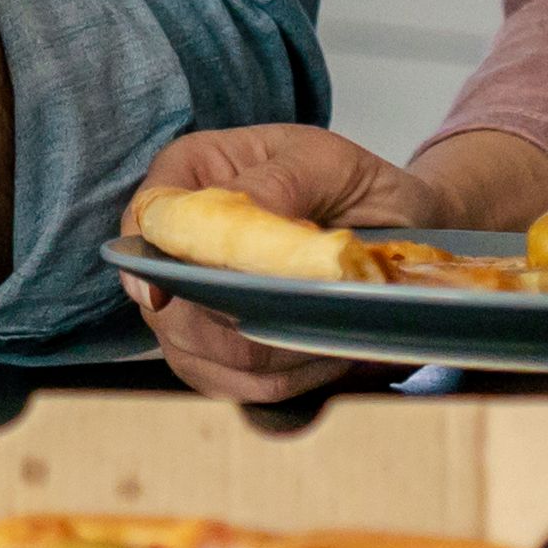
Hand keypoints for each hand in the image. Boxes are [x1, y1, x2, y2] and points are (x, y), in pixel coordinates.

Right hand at [114, 124, 450, 402]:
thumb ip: (278, 184)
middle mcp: (182, 239)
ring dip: (263, 359)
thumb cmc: (355, 183)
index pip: (149, 217)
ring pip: (196, 352)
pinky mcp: (221, 348)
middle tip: (297, 318)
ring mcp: (194, 300)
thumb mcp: (326, 163)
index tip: (164, 300)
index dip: (148, 263)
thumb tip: (237, 218)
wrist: (400, 225)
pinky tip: (320, 359)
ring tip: (324, 337)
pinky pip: (230, 384)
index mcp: (193, 172)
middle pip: (165, 302)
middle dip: (228, 323)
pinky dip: (276, 382)